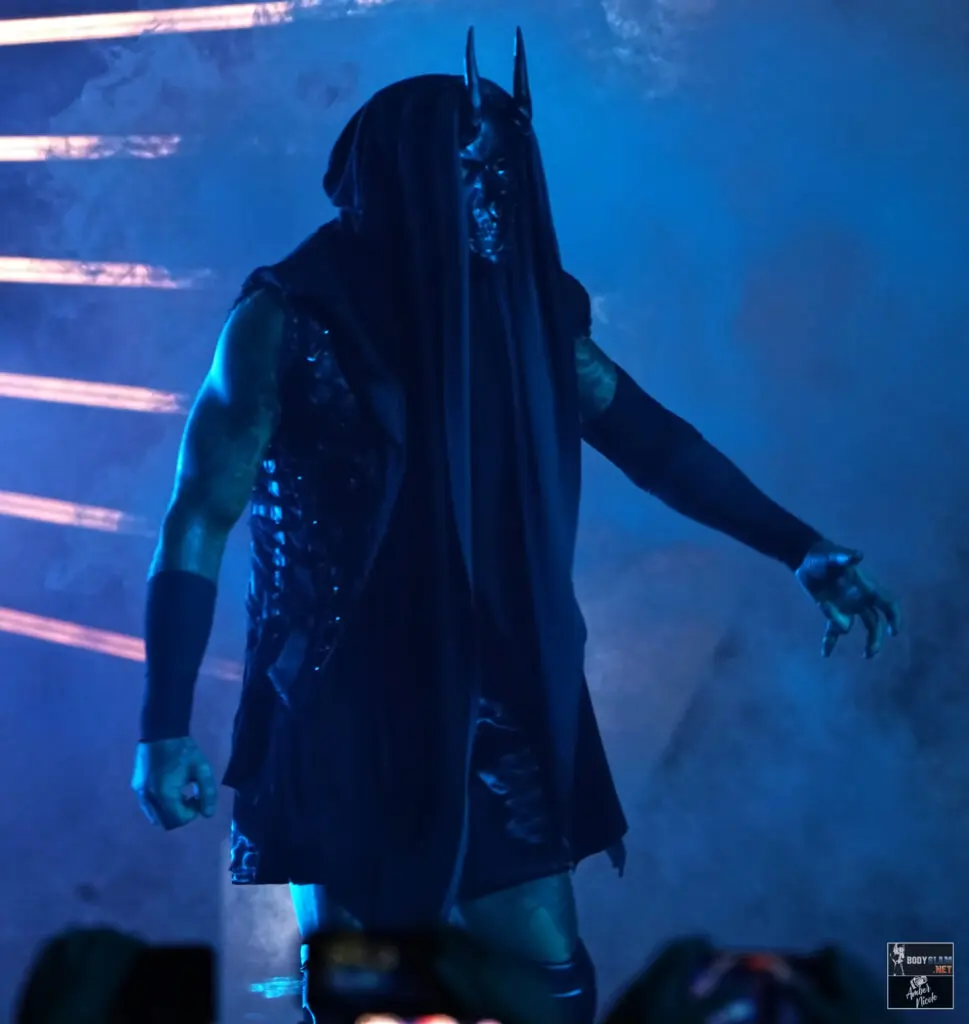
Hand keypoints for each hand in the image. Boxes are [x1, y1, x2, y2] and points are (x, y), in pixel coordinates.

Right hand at [131, 737, 217, 829]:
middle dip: (181, 815)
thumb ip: (207, 792)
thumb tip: (207, 815)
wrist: (162, 731)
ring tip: (181, 793)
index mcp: (164, 794)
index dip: (192, 813)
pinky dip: (161, 806)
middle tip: (191, 797)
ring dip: (170, 812)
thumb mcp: (202, 768)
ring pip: (156, 817)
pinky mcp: (136, 788)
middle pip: (166, 823)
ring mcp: (139, 793)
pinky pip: (149, 807)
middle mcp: (148, 798)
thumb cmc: (184, 749)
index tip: (198, 797)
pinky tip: (171, 789)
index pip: (179, 820)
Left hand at [795, 540, 900, 658]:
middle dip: (875, 638)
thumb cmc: (823, 555)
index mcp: (865, 587)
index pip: (887, 603)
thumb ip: (844, 556)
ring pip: (855, 627)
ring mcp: (846, 607)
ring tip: (831, 643)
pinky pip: (833, 630)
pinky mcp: (831, 611)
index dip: (894, 617)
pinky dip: (830, 642)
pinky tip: (826, 654)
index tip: (893, 632)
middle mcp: (859, 599)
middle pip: (874, 622)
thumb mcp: (831, 555)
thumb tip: (857, 556)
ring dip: (845, 632)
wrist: (806, 559)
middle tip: (869, 653)